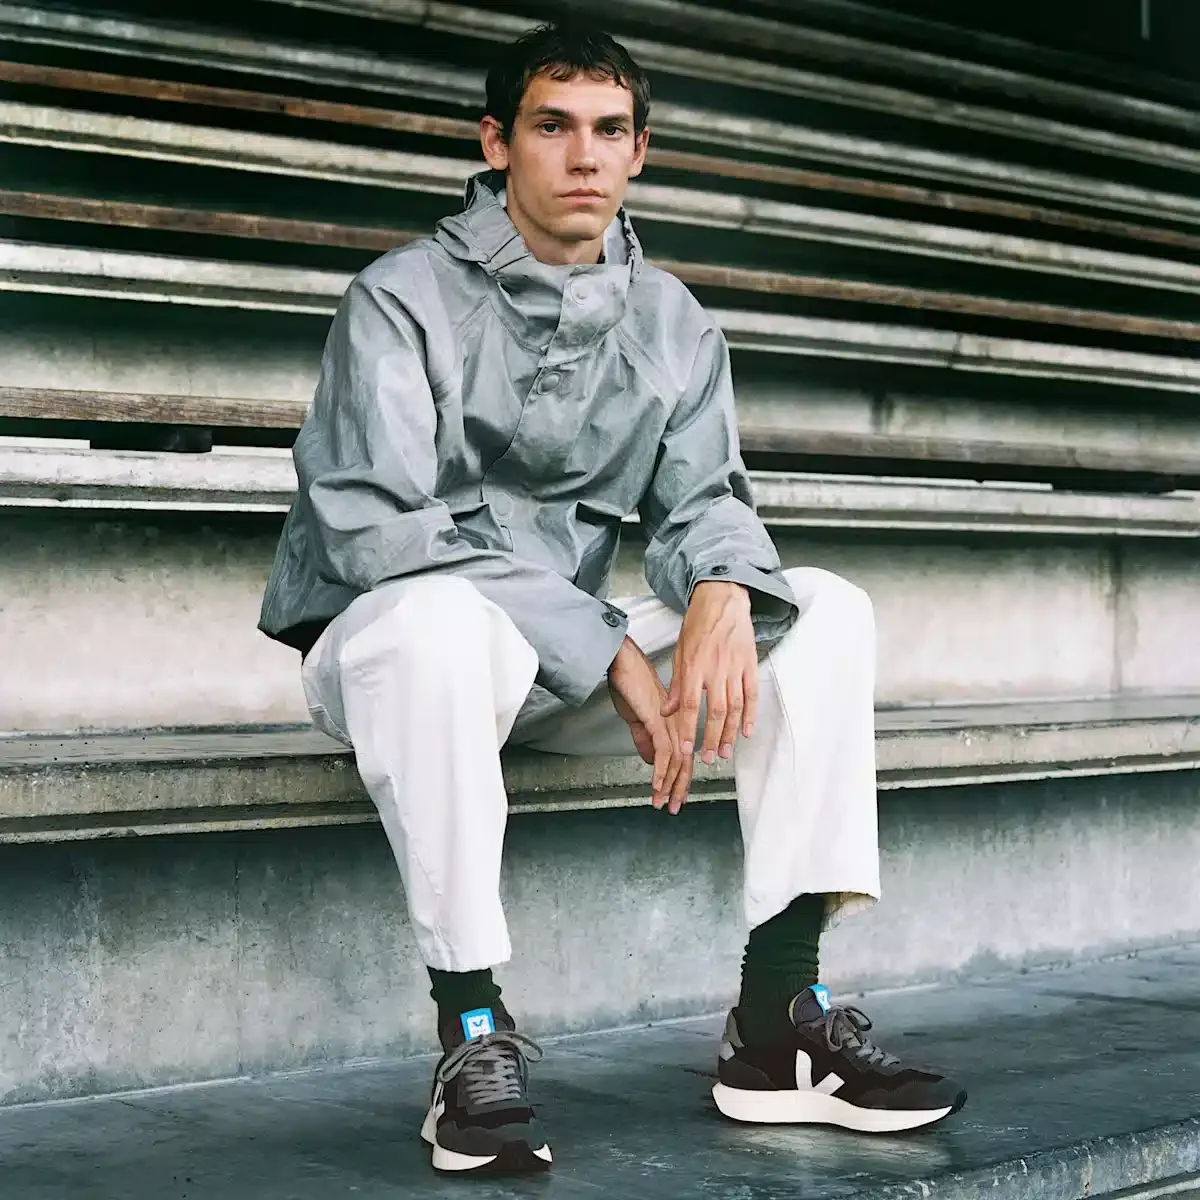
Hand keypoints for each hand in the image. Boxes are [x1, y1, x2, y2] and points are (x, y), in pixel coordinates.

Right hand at [608, 637, 692, 812]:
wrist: (622, 663)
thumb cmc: (629, 682)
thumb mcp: (638, 717)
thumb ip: (645, 739)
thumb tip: (651, 760)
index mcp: (674, 722)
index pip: (682, 756)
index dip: (680, 778)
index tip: (675, 795)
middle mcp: (676, 724)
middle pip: (684, 762)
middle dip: (678, 788)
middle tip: (673, 806)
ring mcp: (669, 723)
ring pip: (677, 761)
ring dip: (669, 785)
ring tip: (662, 801)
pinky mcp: (658, 721)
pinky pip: (664, 752)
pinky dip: (662, 772)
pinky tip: (657, 785)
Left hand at [662, 581, 757, 765]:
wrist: (723, 599)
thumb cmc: (698, 625)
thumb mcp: (680, 652)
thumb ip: (676, 684)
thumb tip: (668, 711)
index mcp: (694, 666)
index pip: (689, 705)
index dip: (687, 729)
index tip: (684, 749)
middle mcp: (715, 669)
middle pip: (715, 711)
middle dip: (712, 738)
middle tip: (709, 758)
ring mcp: (735, 667)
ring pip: (735, 707)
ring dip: (731, 732)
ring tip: (726, 752)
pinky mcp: (749, 664)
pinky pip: (752, 694)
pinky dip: (751, 715)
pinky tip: (747, 732)